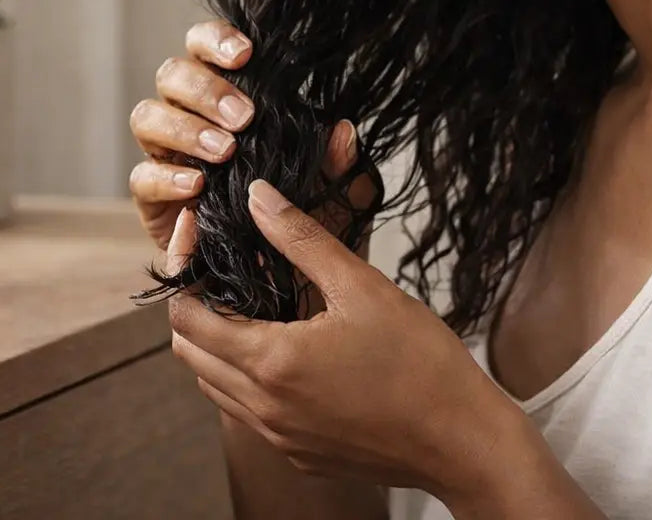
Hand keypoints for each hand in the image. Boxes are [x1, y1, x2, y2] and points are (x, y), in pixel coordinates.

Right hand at [127, 20, 362, 251]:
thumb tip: (343, 131)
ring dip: (184, 129)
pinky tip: (195, 186)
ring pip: (146, 116)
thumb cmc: (300, 217)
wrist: (277, 276)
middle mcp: (187, 115)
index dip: (215, 40)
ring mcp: (165, 153)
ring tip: (224, 152)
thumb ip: (336, 164)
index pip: (204, 48)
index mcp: (224, 95)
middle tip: (244, 118)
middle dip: (205, 91)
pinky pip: (141, 176)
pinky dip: (166, 177)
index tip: (245, 55)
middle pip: (171, 75)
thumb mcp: (330, 194)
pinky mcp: (152, 197)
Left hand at [164, 183, 525, 503]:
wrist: (466, 444)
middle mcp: (264, 408)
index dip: (186, 275)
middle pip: (190, 353)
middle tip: (225, 272)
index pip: (186, 318)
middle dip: (195, 308)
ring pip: (215, 385)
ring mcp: (280, 437)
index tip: (201, 244)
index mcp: (271, 363)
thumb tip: (258, 197)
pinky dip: (246, 379)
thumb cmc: (422, 365)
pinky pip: (248, 413)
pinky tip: (286, 349)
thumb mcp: (361, 286)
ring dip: (218, 345)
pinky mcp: (300, 454)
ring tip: (254, 306)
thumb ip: (300, 238)